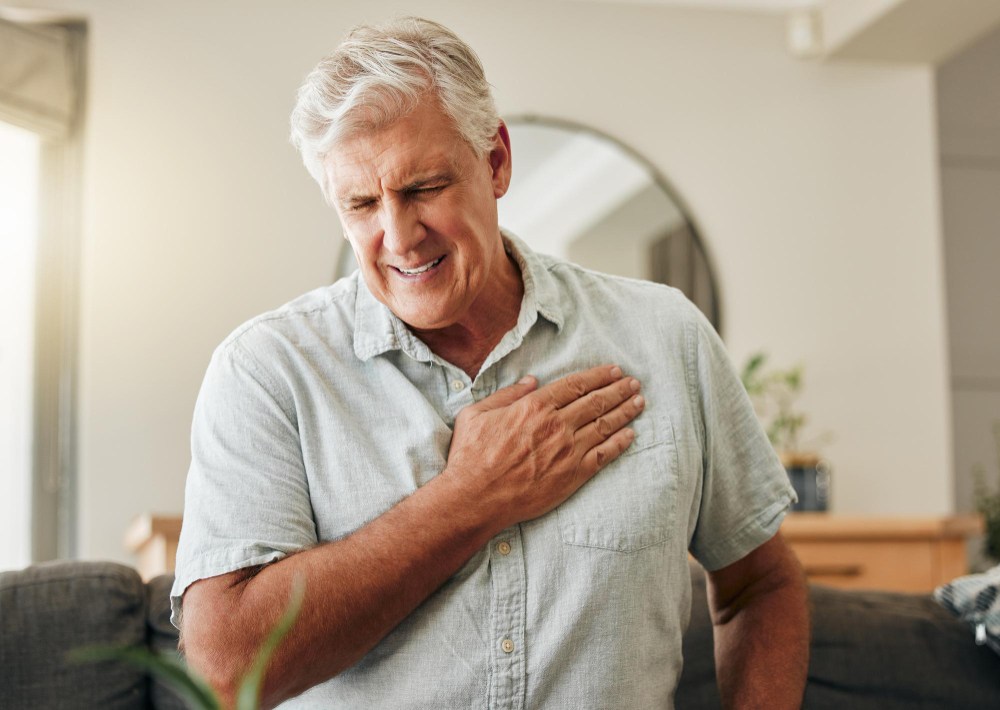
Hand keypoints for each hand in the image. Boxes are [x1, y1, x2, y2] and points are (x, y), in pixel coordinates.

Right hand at [445, 365, 643, 528]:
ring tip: (639, 402)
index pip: (575, 385)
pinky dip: (620, 443)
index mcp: (534, 407)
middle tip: (633, 383)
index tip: (613, 371)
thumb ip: (507, 395)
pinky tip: (631, 434)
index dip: (598, 376)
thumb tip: (531, 381)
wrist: (476, 498)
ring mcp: (568, 451)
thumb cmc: (471, 456)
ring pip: (604, 426)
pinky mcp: (573, 475)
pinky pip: (604, 455)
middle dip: (618, 390)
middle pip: (595, 402)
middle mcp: (556, 425)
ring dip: (624, 411)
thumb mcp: (477, 414)